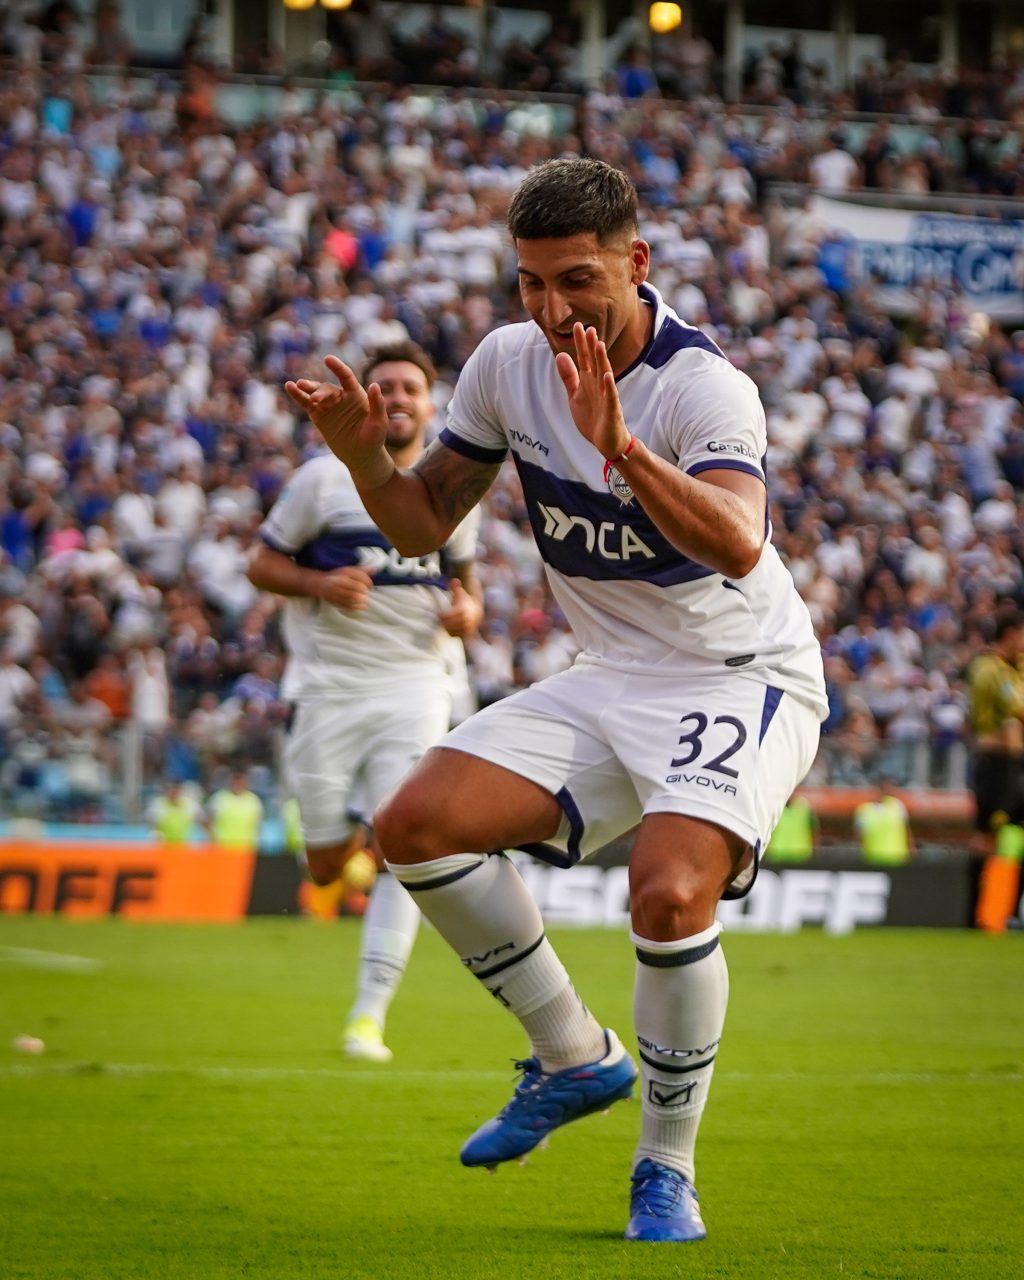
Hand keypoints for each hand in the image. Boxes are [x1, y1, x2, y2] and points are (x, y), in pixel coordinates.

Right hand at [285, 355, 392, 485]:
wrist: (362, 456)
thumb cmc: (374, 439)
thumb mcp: (379, 422)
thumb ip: (377, 404)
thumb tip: (375, 385)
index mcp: (356, 395)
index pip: (345, 376)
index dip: (337, 367)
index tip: (328, 359)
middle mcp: (341, 397)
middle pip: (327, 388)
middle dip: (320, 391)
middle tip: (316, 398)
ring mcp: (328, 406)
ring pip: (315, 393)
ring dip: (306, 389)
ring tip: (296, 385)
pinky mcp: (319, 417)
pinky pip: (307, 404)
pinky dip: (298, 396)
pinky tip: (290, 388)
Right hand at [314, 567, 373, 610]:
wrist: (321, 584)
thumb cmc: (338, 577)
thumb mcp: (349, 570)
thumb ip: (362, 570)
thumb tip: (375, 569)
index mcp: (344, 572)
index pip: (360, 576)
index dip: (368, 582)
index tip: (369, 586)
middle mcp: (339, 581)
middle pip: (357, 587)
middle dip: (364, 591)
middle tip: (366, 594)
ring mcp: (336, 591)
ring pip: (352, 597)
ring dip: (361, 600)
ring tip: (364, 601)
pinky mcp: (334, 600)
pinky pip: (346, 605)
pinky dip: (355, 607)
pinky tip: (361, 607)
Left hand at [439, 577, 482, 637]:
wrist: (477, 612)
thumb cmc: (465, 601)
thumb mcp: (460, 593)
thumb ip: (456, 587)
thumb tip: (454, 580)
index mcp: (462, 610)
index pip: (446, 616)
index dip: (441, 616)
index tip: (439, 615)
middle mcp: (465, 620)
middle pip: (447, 625)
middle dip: (443, 623)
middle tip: (441, 621)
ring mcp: (467, 628)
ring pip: (451, 631)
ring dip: (447, 628)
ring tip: (446, 624)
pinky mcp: (467, 634)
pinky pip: (455, 635)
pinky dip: (451, 633)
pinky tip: (451, 628)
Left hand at [554, 323, 630, 461]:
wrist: (607, 442)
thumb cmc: (593, 418)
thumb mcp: (575, 395)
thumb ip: (569, 377)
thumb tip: (560, 355)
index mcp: (589, 382)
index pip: (585, 359)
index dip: (581, 343)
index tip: (577, 326)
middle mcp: (599, 386)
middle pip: (595, 362)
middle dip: (591, 346)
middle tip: (588, 327)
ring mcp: (606, 397)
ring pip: (604, 375)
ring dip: (602, 360)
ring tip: (598, 344)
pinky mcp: (612, 410)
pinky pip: (611, 396)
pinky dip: (609, 386)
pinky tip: (606, 375)